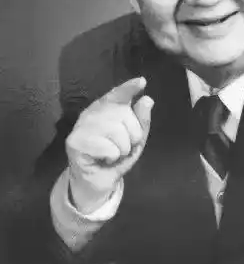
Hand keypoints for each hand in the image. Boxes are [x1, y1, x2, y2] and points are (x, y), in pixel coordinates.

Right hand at [66, 77, 153, 212]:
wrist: (98, 181)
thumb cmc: (116, 157)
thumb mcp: (135, 140)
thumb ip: (141, 121)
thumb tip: (147, 99)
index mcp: (106, 108)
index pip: (118, 95)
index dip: (129, 88)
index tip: (141, 82)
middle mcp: (92, 112)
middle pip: (125, 117)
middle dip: (131, 137)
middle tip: (121, 148)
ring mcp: (82, 125)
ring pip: (117, 133)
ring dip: (121, 150)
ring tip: (112, 155)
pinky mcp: (75, 141)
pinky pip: (108, 148)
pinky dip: (111, 158)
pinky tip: (102, 160)